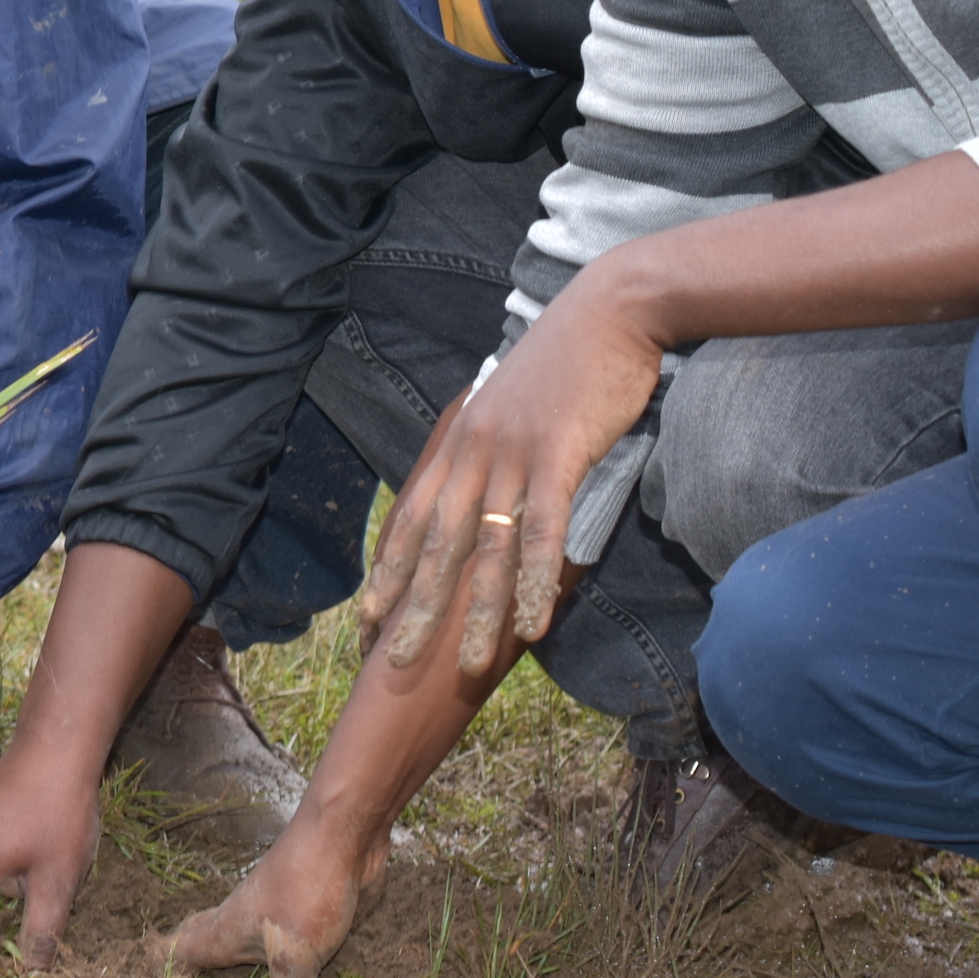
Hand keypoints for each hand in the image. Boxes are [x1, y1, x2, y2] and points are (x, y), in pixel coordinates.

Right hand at [163, 804, 388, 977]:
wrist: (348, 832)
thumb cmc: (306, 886)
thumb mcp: (296, 956)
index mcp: (227, 929)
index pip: (179, 952)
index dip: (157, 970)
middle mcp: (246, 923)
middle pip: (207, 943)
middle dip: (189, 965)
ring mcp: (278, 916)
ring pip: (251, 948)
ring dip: (238, 968)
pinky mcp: (311, 915)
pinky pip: (292, 949)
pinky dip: (286, 967)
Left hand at [360, 272, 664, 675]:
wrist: (609, 311)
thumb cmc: (567, 363)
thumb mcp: (512, 406)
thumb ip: (493, 448)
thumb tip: (489, 490)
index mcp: (458, 440)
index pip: (410, 517)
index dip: (389, 571)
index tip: (369, 618)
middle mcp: (472, 450)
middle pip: (434, 543)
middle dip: (413, 606)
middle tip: (395, 661)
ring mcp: (512, 453)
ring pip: (483, 548)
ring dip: (474, 612)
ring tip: (464, 666)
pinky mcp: (558, 455)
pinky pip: (540, 532)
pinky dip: (533, 582)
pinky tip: (533, 627)